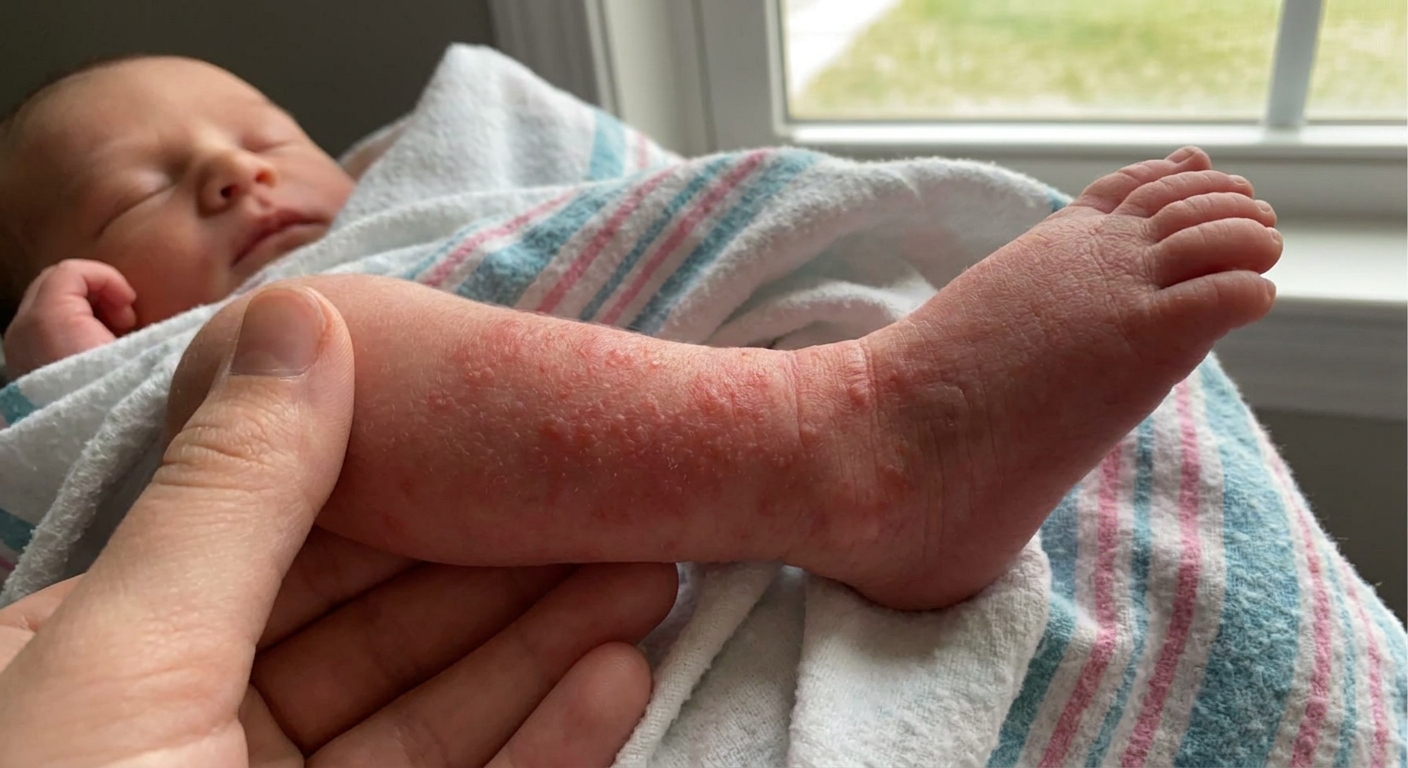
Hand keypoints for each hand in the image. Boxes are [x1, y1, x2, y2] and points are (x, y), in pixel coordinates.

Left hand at [0, 286, 674, 766]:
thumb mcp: (125, 661)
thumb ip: (232, 495)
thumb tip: (299, 320)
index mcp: (86, 665)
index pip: (265, 537)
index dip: (395, 480)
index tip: (508, 426)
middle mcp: (177, 743)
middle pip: (370, 629)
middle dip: (497, 566)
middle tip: (618, 501)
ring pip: (429, 721)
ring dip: (542, 650)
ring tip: (648, 576)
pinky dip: (544, 747)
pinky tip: (616, 679)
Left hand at [2, 258, 136, 377]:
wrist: (93, 445)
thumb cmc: (114, 387)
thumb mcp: (131, 346)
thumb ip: (130, 308)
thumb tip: (132, 301)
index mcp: (46, 319)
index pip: (71, 270)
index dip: (108, 279)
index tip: (130, 303)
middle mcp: (22, 328)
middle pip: (56, 282)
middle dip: (96, 291)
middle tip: (124, 317)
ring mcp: (19, 347)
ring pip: (50, 303)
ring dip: (87, 308)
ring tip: (114, 333)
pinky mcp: (22, 363)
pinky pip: (44, 327)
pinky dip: (72, 326)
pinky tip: (96, 348)